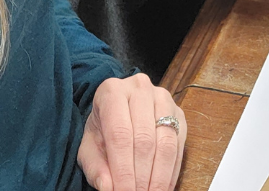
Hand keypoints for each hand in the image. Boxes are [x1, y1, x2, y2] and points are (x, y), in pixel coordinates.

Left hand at [78, 75, 185, 190]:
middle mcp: (139, 88)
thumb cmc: (102, 131)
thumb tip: (107, 187)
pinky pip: (179, 146)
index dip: (123, 169)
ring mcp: (162, 98)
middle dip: (141, 176)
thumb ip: (95, 167)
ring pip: (165, 142)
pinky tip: (162, 188)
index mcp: (112, 92)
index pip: (120, 134)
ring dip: (159, 176)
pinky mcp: (178, 112)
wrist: (118, 113)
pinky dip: (171, 172)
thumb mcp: (89, 148)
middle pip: (144, 139)